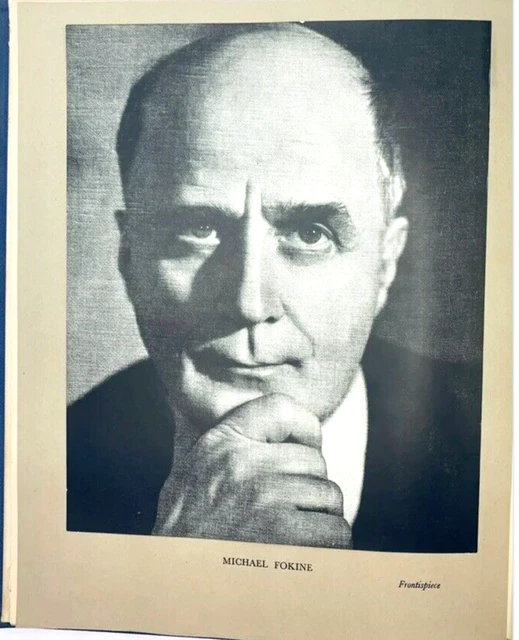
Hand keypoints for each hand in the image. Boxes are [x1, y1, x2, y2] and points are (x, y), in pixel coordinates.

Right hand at [152, 393, 351, 547]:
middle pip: (314, 461)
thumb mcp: (196, 472)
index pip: (281, 408)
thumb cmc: (186, 532)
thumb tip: (285, 437)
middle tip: (288, 514)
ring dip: (320, 520)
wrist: (172, 582)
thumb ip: (232, 447)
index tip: (303, 451)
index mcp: (222, 442)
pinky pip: (335, 530)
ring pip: (329, 495)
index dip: (304, 429)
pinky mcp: (283, 531)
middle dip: (309, 489)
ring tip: (293, 537)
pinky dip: (329, 548)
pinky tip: (305, 556)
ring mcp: (264, 495)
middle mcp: (242, 462)